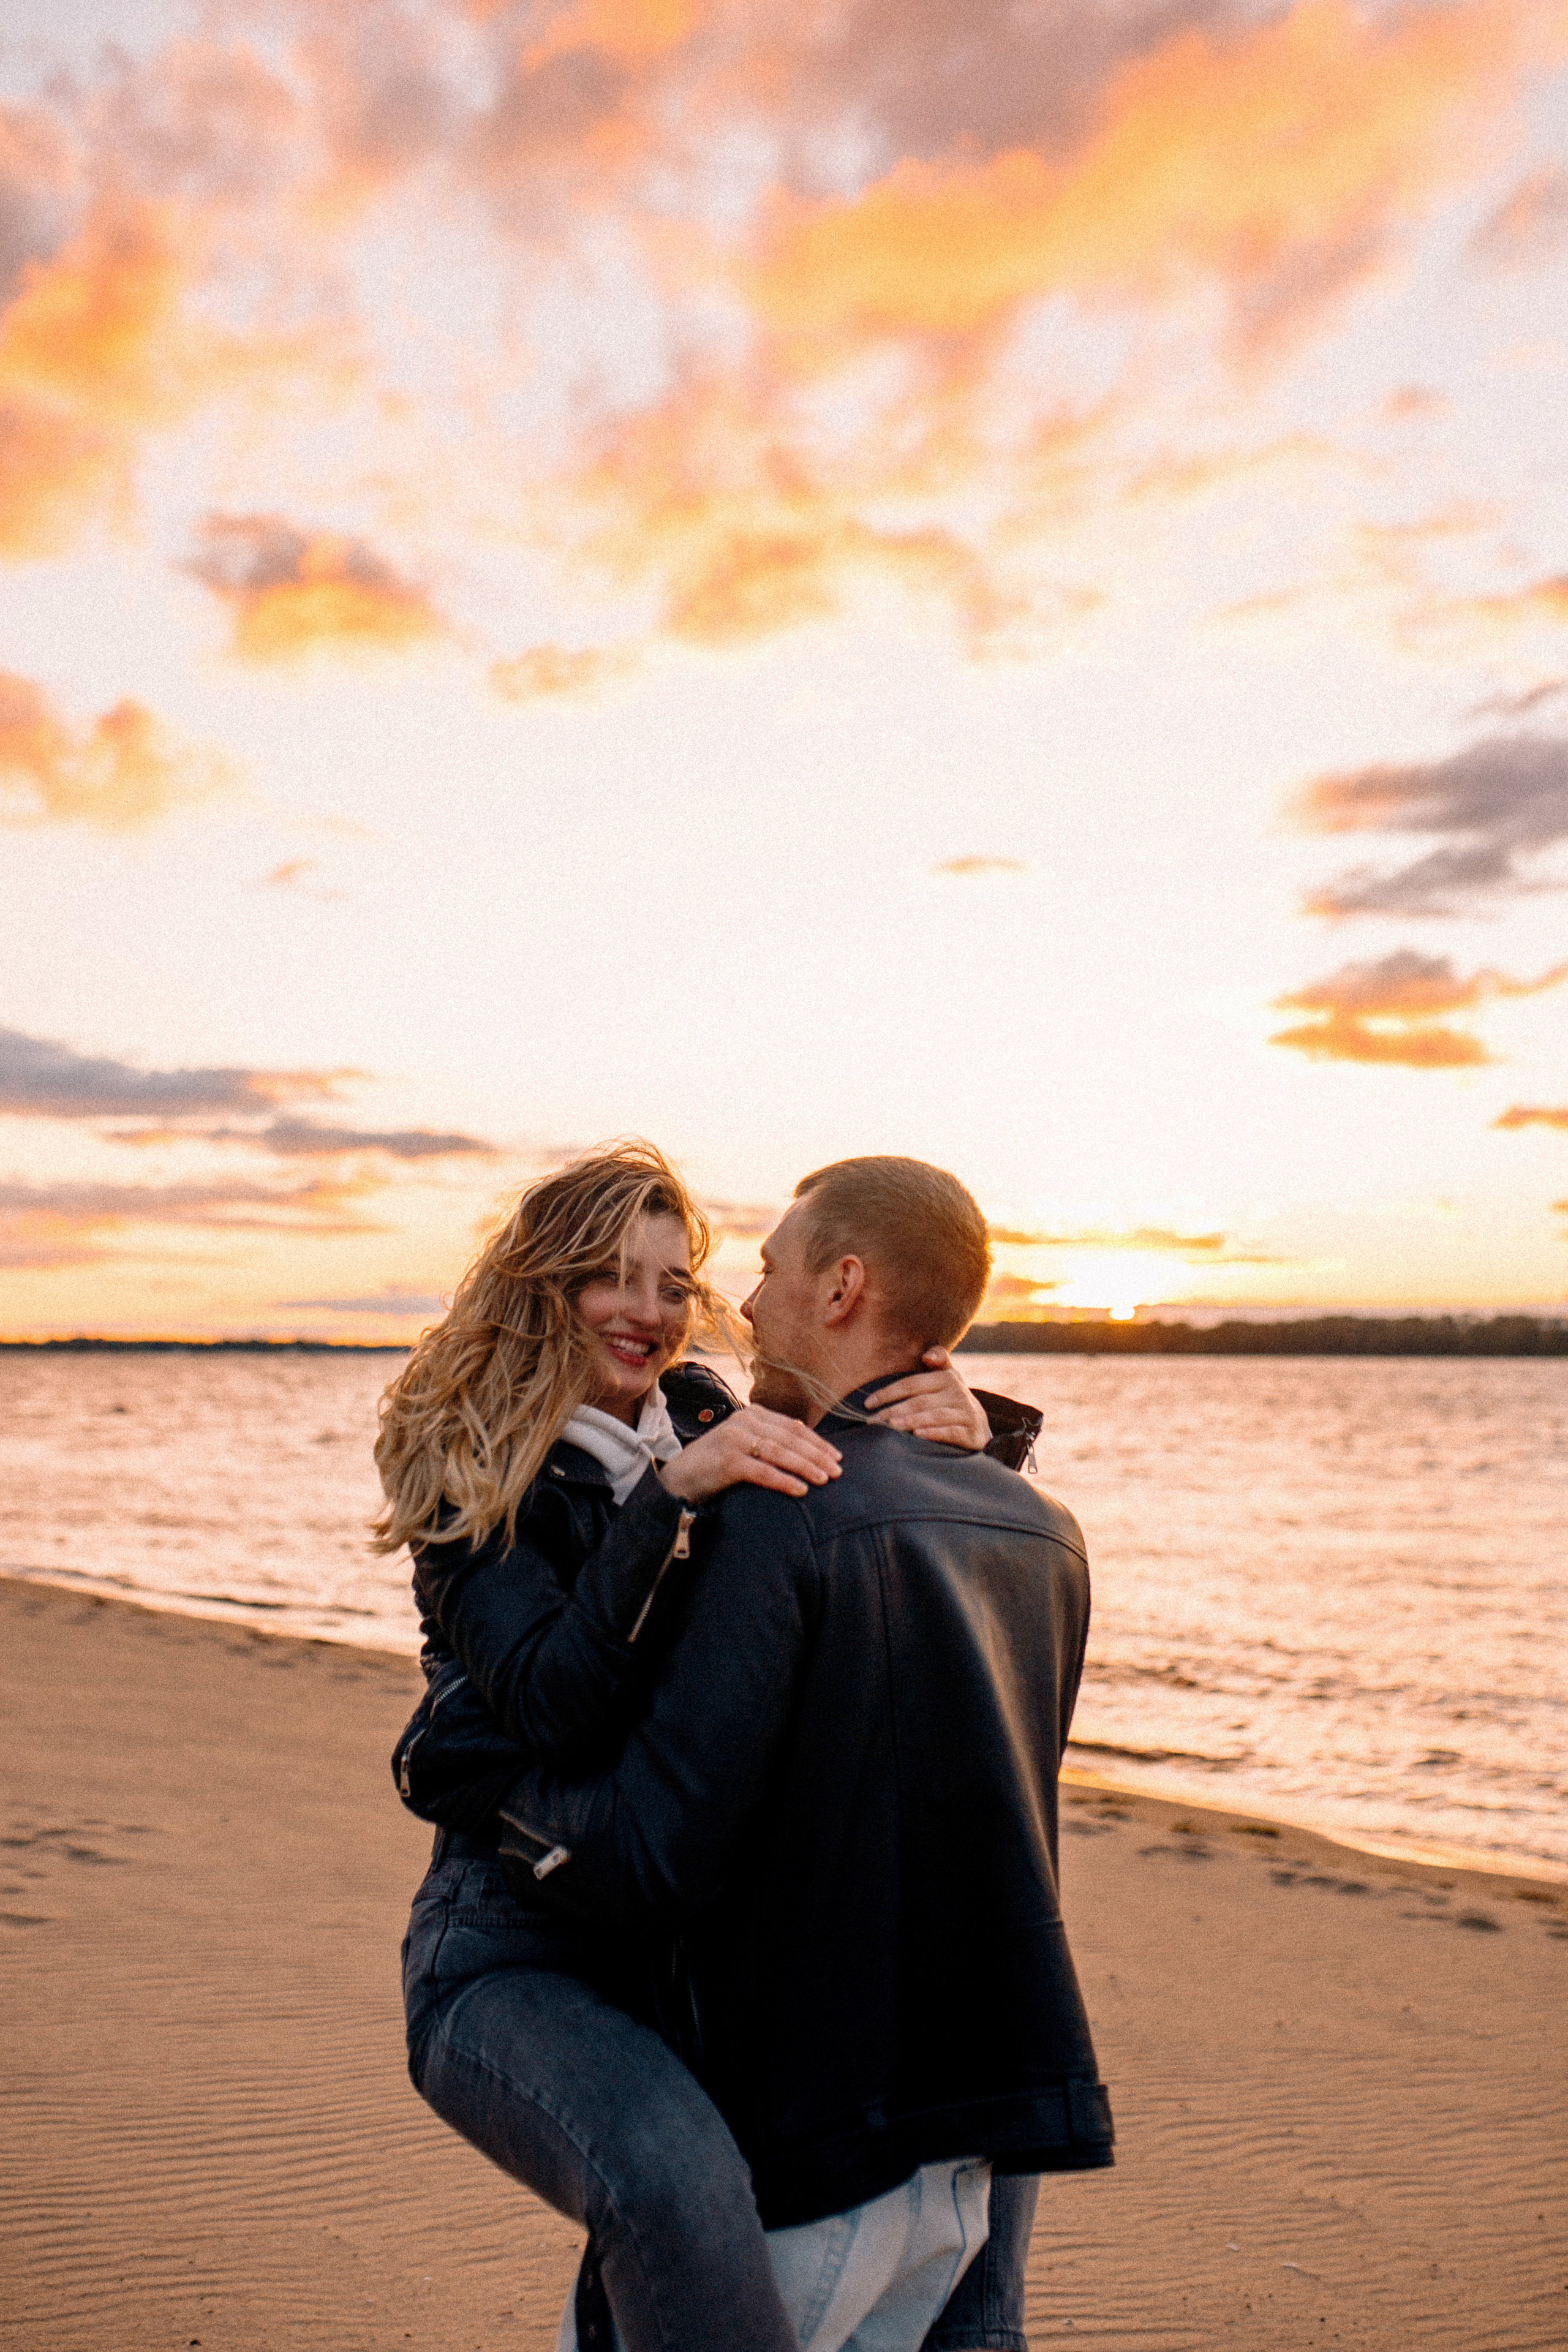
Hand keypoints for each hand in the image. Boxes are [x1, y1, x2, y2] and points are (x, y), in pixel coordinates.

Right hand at [658, 1406, 842, 1501]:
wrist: (678, 1479)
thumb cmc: (717, 1465)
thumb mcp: (745, 1445)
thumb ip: (770, 1442)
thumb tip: (808, 1447)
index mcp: (752, 1414)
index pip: (792, 1427)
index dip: (817, 1442)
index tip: (837, 1457)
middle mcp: (743, 1421)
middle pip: (790, 1438)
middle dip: (817, 1455)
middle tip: (838, 1471)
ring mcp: (733, 1439)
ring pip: (779, 1452)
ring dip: (806, 1467)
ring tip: (825, 1480)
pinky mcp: (726, 1461)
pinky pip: (762, 1471)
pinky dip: (784, 1481)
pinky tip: (801, 1490)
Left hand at [863, 1347, 989, 1449]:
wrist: (980, 1426)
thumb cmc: (952, 1400)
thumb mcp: (948, 1377)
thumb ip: (939, 1360)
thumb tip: (926, 1355)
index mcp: (947, 1378)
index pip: (912, 1384)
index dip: (889, 1392)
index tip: (868, 1403)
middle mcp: (958, 1393)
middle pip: (920, 1401)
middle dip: (894, 1410)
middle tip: (874, 1420)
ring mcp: (966, 1413)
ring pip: (935, 1416)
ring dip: (912, 1420)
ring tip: (891, 1426)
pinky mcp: (972, 1432)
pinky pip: (951, 1432)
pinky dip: (934, 1433)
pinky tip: (918, 1435)